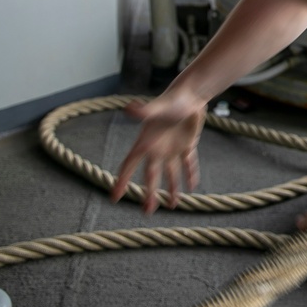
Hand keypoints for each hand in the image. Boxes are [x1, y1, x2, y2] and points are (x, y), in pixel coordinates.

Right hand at [110, 95, 205, 213]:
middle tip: (147, 212)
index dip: (121, 181)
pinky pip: (188, 164)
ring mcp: (172, 149)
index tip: (114, 198)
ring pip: (171, 174)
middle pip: (150, 176)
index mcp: (145, 142)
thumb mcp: (158, 107)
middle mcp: (156, 149)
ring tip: (172, 205)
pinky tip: (191, 187)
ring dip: (171, 189)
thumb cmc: (171, 100)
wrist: (189, 94)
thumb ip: (144, 110)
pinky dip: (190, 174)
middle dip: (148, 193)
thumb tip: (128, 108)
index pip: (129, 165)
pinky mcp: (187, 145)